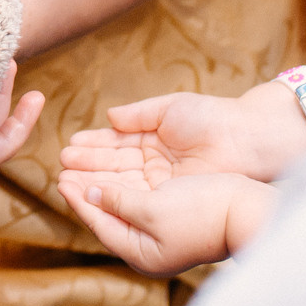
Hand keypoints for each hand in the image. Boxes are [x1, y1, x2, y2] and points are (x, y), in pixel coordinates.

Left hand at [56, 168, 277, 275]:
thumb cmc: (203, 212)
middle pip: (108, 215)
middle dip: (87, 190)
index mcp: (141, 255)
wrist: (248, 209)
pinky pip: (139, 199)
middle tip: (63, 168)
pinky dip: (123, 183)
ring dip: (102, 184)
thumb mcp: (153, 208)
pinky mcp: (175, 218)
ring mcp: (163, 235)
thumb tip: (92, 195)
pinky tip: (114, 170)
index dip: (79, 200)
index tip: (60, 179)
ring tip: (82, 166)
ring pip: (122, 205)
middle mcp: (149, 248)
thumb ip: (119, 202)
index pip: (100, 224)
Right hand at [59, 90, 295, 187]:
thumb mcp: (169, 109)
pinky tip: (92, 189)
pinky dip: (113, 193)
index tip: (69, 146)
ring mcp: (161, 181)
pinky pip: (135, 195)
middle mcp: (154, 162)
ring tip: (67, 177)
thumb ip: (138, 114)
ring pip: (120, 181)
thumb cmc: (211, 118)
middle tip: (60, 165)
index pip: (116, 144)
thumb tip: (109, 116)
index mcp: (154, 138)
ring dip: (94, 180)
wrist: (244, 139)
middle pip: (114, 165)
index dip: (93, 146)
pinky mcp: (169, 197)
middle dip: (87, 165)